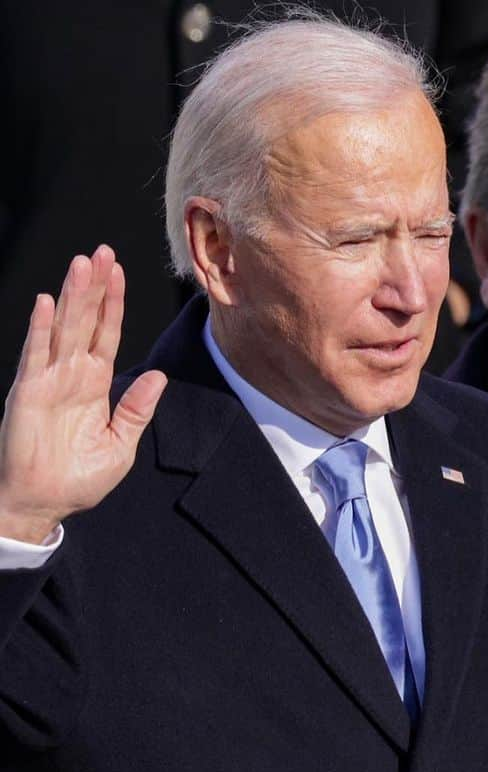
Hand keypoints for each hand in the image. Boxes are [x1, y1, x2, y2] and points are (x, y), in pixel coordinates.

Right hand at [0, 246, 166, 543]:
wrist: (46, 503)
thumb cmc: (80, 478)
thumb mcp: (121, 444)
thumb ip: (137, 409)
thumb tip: (158, 375)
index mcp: (95, 385)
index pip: (107, 334)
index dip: (114, 303)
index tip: (119, 271)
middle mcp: (72, 375)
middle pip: (86, 321)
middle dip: (95, 287)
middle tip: (102, 251)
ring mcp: (48, 381)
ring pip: (64, 329)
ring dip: (72, 296)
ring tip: (81, 263)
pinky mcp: (28, 393)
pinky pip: (35, 356)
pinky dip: (42, 329)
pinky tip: (47, 303)